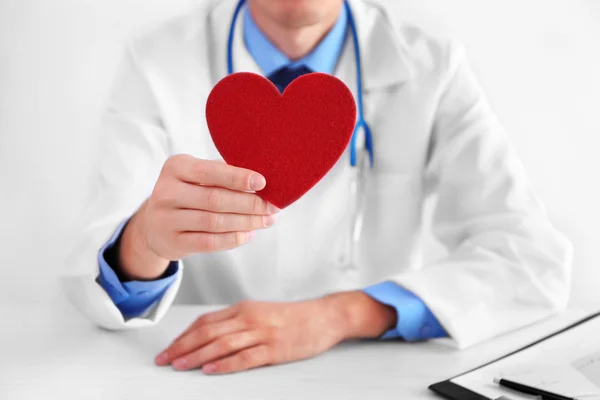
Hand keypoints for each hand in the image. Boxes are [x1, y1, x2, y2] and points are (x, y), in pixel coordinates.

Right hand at [119, 154, 278, 279]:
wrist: (154, 225)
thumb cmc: (188, 193)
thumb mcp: (197, 176)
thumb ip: (223, 174)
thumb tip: (261, 182)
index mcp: (176, 167)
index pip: (211, 171)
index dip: (238, 177)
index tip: (263, 182)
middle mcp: (167, 191)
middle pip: (215, 199)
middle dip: (249, 203)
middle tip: (272, 206)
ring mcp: (166, 219)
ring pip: (214, 222)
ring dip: (246, 222)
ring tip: (266, 221)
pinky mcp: (172, 242)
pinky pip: (209, 242)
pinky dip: (233, 239)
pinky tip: (248, 234)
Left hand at [155, 291, 396, 373]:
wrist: (323, 317)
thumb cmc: (291, 317)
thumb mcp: (260, 312)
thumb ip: (236, 321)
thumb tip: (209, 335)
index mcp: (243, 308)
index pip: (205, 321)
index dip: (183, 335)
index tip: (169, 348)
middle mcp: (249, 318)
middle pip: (208, 332)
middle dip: (182, 347)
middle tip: (164, 360)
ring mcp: (261, 333)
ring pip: (221, 344)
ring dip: (196, 355)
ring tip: (179, 366)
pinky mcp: (274, 349)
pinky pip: (244, 357)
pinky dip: (225, 364)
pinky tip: (211, 369)